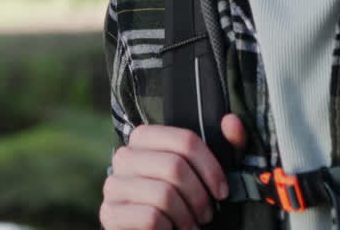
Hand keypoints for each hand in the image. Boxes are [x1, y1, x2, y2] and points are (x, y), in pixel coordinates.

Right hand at [99, 114, 246, 229]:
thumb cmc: (184, 202)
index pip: (185, 140)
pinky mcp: (109, 214)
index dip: (210, 168)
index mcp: (146, 137)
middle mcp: (125, 156)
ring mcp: (113, 185)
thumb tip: (231, 121)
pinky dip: (169, 229)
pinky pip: (150, 217)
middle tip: (206, 215)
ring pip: (163, 194)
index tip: (222, 191)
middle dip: (199, 197)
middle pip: (175, 167)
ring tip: (190, 225)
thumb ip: (225, 147)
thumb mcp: (208, 174)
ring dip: (186, 217)